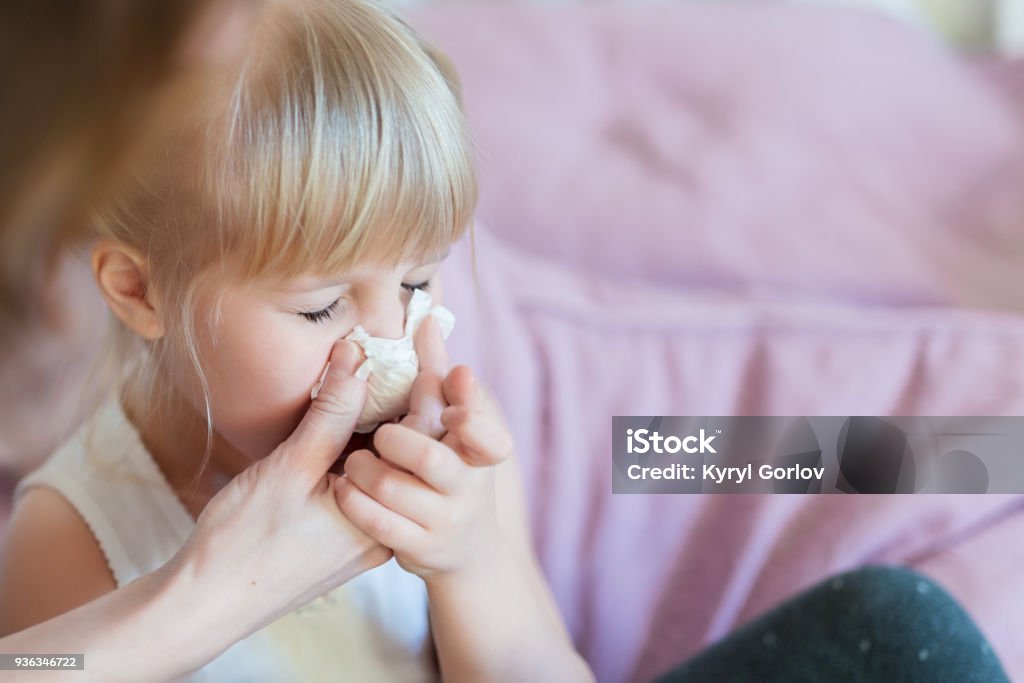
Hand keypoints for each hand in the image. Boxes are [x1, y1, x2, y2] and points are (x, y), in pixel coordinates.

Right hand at [165, 339, 392, 632]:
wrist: (206, 602)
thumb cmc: (244, 541)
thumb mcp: (291, 467)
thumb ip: (332, 413)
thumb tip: (358, 357)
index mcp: (385, 518)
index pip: (423, 445)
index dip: (421, 393)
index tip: (418, 351)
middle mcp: (385, 531)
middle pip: (408, 455)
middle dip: (402, 404)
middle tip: (395, 356)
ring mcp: (364, 536)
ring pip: (385, 468)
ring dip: (378, 425)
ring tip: (371, 377)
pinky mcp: (342, 537)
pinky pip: (364, 484)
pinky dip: (357, 450)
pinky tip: (345, 418)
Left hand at [335, 316, 514, 578]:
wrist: (466, 552)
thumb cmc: (449, 469)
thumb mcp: (451, 425)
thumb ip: (436, 373)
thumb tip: (426, 317)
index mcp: (482, 453)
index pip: (490, 433)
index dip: (470, 410)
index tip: (453, 380)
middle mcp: (469, 488)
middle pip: (430, 457)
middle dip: (396, 438)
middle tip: (379, 432)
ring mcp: (445, 521)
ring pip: (394, 489)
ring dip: (364, 468)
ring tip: (351, 460)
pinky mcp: (418, 549)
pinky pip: (377, 523)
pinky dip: (354, 500)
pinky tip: (342, 486)